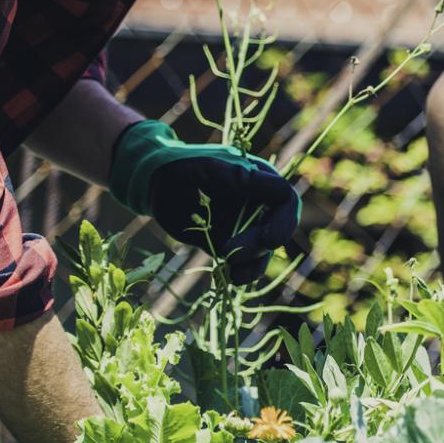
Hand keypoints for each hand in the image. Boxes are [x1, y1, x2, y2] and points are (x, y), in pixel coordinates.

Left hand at [109, 119, 299, 280]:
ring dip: (251, 266)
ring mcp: (247, 225)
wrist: (158, 183)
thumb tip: (277, 189)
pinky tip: (227, 277)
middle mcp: (259, 204)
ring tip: (230, 272)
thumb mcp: (211, 167)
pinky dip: (240, 273)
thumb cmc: (183, 165)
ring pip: (263, 252)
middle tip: (229, 252)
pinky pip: (244, 263)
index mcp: (260, 179)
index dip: (283, 222)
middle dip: (258, 247)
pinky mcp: (232, 243)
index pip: (285, 200)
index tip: (267, 240)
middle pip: (276, 231)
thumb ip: (241, 178)